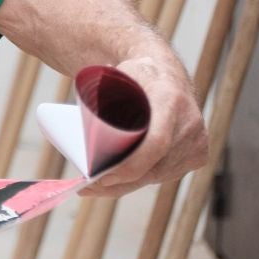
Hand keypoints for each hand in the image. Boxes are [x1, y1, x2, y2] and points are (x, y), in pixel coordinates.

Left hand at [80, 54, 207, 197]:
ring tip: (98, 187)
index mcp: (170, 100)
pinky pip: (167, 175)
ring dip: (128, 183)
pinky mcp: (198, 153)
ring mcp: (197, 140)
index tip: (101, 177)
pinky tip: (120, 183)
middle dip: (119, 182)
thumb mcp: (111, 75)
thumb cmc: (132, 74)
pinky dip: (143, 179)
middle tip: (88, 187)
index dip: (129, 167)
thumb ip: (94, 95)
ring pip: (158, 176)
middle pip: (154, 168)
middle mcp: (190, 123)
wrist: (163, 71)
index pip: (155, 144)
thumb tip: (60, 122)